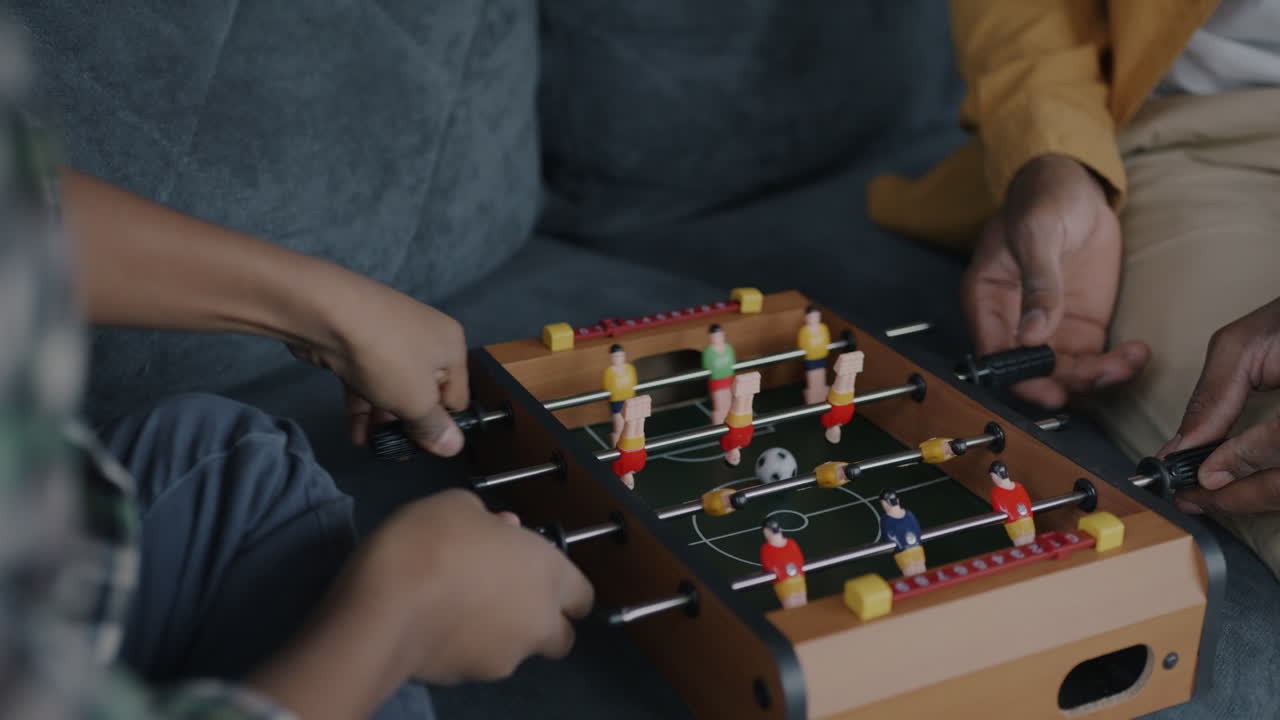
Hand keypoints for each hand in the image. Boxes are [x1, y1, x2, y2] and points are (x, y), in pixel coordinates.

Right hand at [248, 491, 592, 717]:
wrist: (386, 605)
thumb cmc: (431, 541)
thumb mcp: (459, 505)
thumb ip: (491, 521)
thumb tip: (502, 529)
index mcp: (549, 572)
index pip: (583, 595)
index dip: (563, 587)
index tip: (536, 576)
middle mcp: (539, 619)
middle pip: (560, 634)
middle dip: (541, 620)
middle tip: (504, 597)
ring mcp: (509, 655)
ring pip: (519, 649)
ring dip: (502, 633)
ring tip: (459, 607)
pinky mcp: (472, 678)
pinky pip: (479, 661)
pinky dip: (467, 647)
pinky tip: (437, 626)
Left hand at [287, 272, 468, 456]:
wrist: (325, 312)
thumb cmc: (385, 357)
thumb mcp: (416, 401)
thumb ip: (434, 427)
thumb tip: (454, 447)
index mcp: (451, 346)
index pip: (456, 397)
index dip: (441, 425)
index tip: (421, 447)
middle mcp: (426, 338)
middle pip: (423, 392)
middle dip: (408, 422)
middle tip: (394, 449)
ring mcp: (389, 338)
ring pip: (393, 387)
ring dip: (384, 418)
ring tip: (371, 444)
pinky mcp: (359, 343)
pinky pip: (369, 379)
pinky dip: (364, 404)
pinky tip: (356, 433)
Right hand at [962, 154, 1149, 406]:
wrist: (1075, 182)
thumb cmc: (1044, 196)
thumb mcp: (1039, 231)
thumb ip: (1038, 283)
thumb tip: (1031, 335)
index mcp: (987, 301)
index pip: (995, 356)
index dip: (1020, 380)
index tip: (1052, 391)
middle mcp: (1014, 323)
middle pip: (1033, 373)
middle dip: (1069, 381)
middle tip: (1107, 372)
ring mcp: (1048, 328)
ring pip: (1066, 373)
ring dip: (1098, 377)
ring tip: (1131, 359)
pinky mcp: (1080, 326)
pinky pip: (1094, 360)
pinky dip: (1116, 365)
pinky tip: (1137, 352)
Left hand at [1161, 298, 1279, 513]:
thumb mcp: (1245, 345)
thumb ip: (1214, 396)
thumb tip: (1182, 448)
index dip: (1242, 460)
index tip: (1201, 474)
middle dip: (1240, 496)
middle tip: (1193, 499)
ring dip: (1256, 499)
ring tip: (1212, 498)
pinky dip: (1272, 491)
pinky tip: (1244, 486)